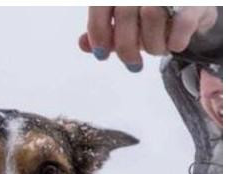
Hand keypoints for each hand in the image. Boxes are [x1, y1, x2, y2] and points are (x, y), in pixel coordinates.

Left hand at [79, 9, 217, 68]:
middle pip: (125, 14)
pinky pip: (179, 28)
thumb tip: (83, 45)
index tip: (101, 55)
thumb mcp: (126, 23)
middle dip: (126, 48)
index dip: (98, 31)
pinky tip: (174, 44)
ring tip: (157, 49)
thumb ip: (105, 31)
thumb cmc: (152, 15)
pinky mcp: (193, 3)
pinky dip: (174, 43)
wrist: (190, 8)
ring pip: (152, 17)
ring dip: (153, 46)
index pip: (101, 5)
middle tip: (133, 64)